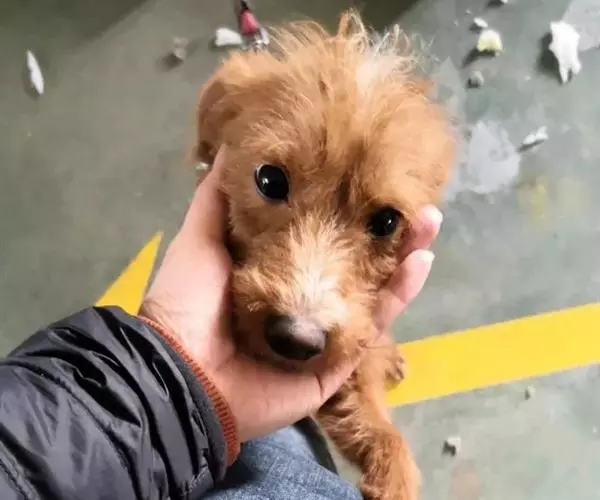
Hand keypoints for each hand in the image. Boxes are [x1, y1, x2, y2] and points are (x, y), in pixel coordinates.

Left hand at [140, 147, 441, 441]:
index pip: (322, 232)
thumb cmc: (189, 300)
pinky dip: (399, 295)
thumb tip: (230, 146)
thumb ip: (219, 199)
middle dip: (383, 227)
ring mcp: (324, 328)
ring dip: (404, 254)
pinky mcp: (338, 359)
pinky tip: (420, 261)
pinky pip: (374, 325)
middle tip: (411, 196)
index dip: (347, 205)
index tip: (369, 174)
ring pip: (374, 288)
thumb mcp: (200, 238)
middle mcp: (305, 296)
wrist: (184, 369)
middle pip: (356, 258)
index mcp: (277, 270)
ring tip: (429, 219)